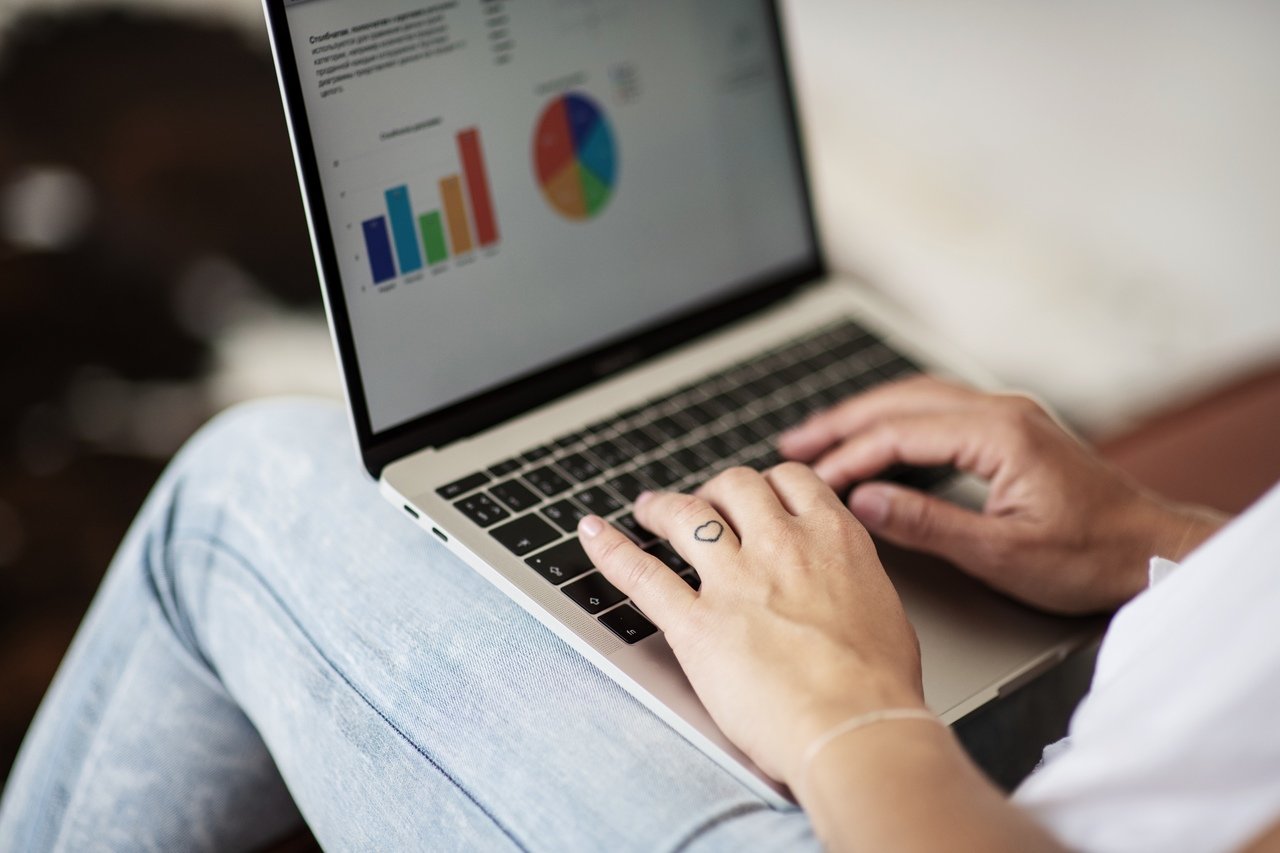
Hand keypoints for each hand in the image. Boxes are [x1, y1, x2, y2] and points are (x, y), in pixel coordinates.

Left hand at [577, 464, 923, 786]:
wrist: (858, 729)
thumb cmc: (879, 687)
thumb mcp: (884, 609)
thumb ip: (851, 579)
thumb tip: (840, 582)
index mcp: (833, 539)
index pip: (791, 480)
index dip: (767, 483)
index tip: (755, 495)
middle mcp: (781, 547)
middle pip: (734, 486)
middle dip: (714, 491)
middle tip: (703, 504)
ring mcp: (734, 582)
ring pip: (687, 516)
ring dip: (663, 507)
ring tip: (648, 509)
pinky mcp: (696, 624)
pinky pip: (642, 575)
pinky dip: (611, 550)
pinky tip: (593, 534)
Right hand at [779, 375, 1226, 613]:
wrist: (1152, 548)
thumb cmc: (1091, 556)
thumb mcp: (1002, 553)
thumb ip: (928, 523)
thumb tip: (865, 501)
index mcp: (999, 434)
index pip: (900, 433)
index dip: (850, 457)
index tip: (813, 481)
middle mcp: (1002, 411)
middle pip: (901, 401)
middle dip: (842, 422)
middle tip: (793, 443)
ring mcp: (1008, 414)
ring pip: (917, 397)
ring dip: (865, 415)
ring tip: (820, 436)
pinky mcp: (1011, 428)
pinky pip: (938, 407)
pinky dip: (895, 419)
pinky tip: (876, 436)